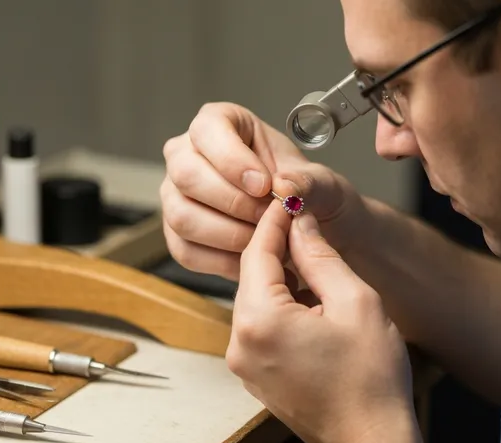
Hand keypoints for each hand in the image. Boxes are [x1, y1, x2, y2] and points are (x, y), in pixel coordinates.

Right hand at [160, 102, 367, 280]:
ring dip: (229, 235)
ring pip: (182, 216)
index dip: (232, 160)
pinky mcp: (178, 236)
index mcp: (221, 123)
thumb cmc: (309, 194)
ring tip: (266, 240)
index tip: (264, 186)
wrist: (310, 231)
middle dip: (233, 203)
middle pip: (186, 175)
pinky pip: (186, 251)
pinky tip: (253, 257)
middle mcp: (188, 156)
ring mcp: (177, 196)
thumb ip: (308, 182)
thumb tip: (285, 186)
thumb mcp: (323, 183)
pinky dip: (223, 260)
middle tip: (269, 218)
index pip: (207, 130)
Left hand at [227, 202, 422, 442]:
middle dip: (278, 248)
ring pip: (257, 301)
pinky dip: (281, 307)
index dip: (275, 220)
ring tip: (315, 264)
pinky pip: (261, 327)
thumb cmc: (371, 380)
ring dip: (282, 278)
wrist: (372, 440)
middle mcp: (240, 344)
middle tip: (303, 223)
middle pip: (253, 276)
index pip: (258, 251)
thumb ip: (321, 256)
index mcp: (260, 321)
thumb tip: (301, 222)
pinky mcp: (256, 376)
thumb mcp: (355, 301)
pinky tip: (311, 302)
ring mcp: (245, 364)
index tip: (288, 198)